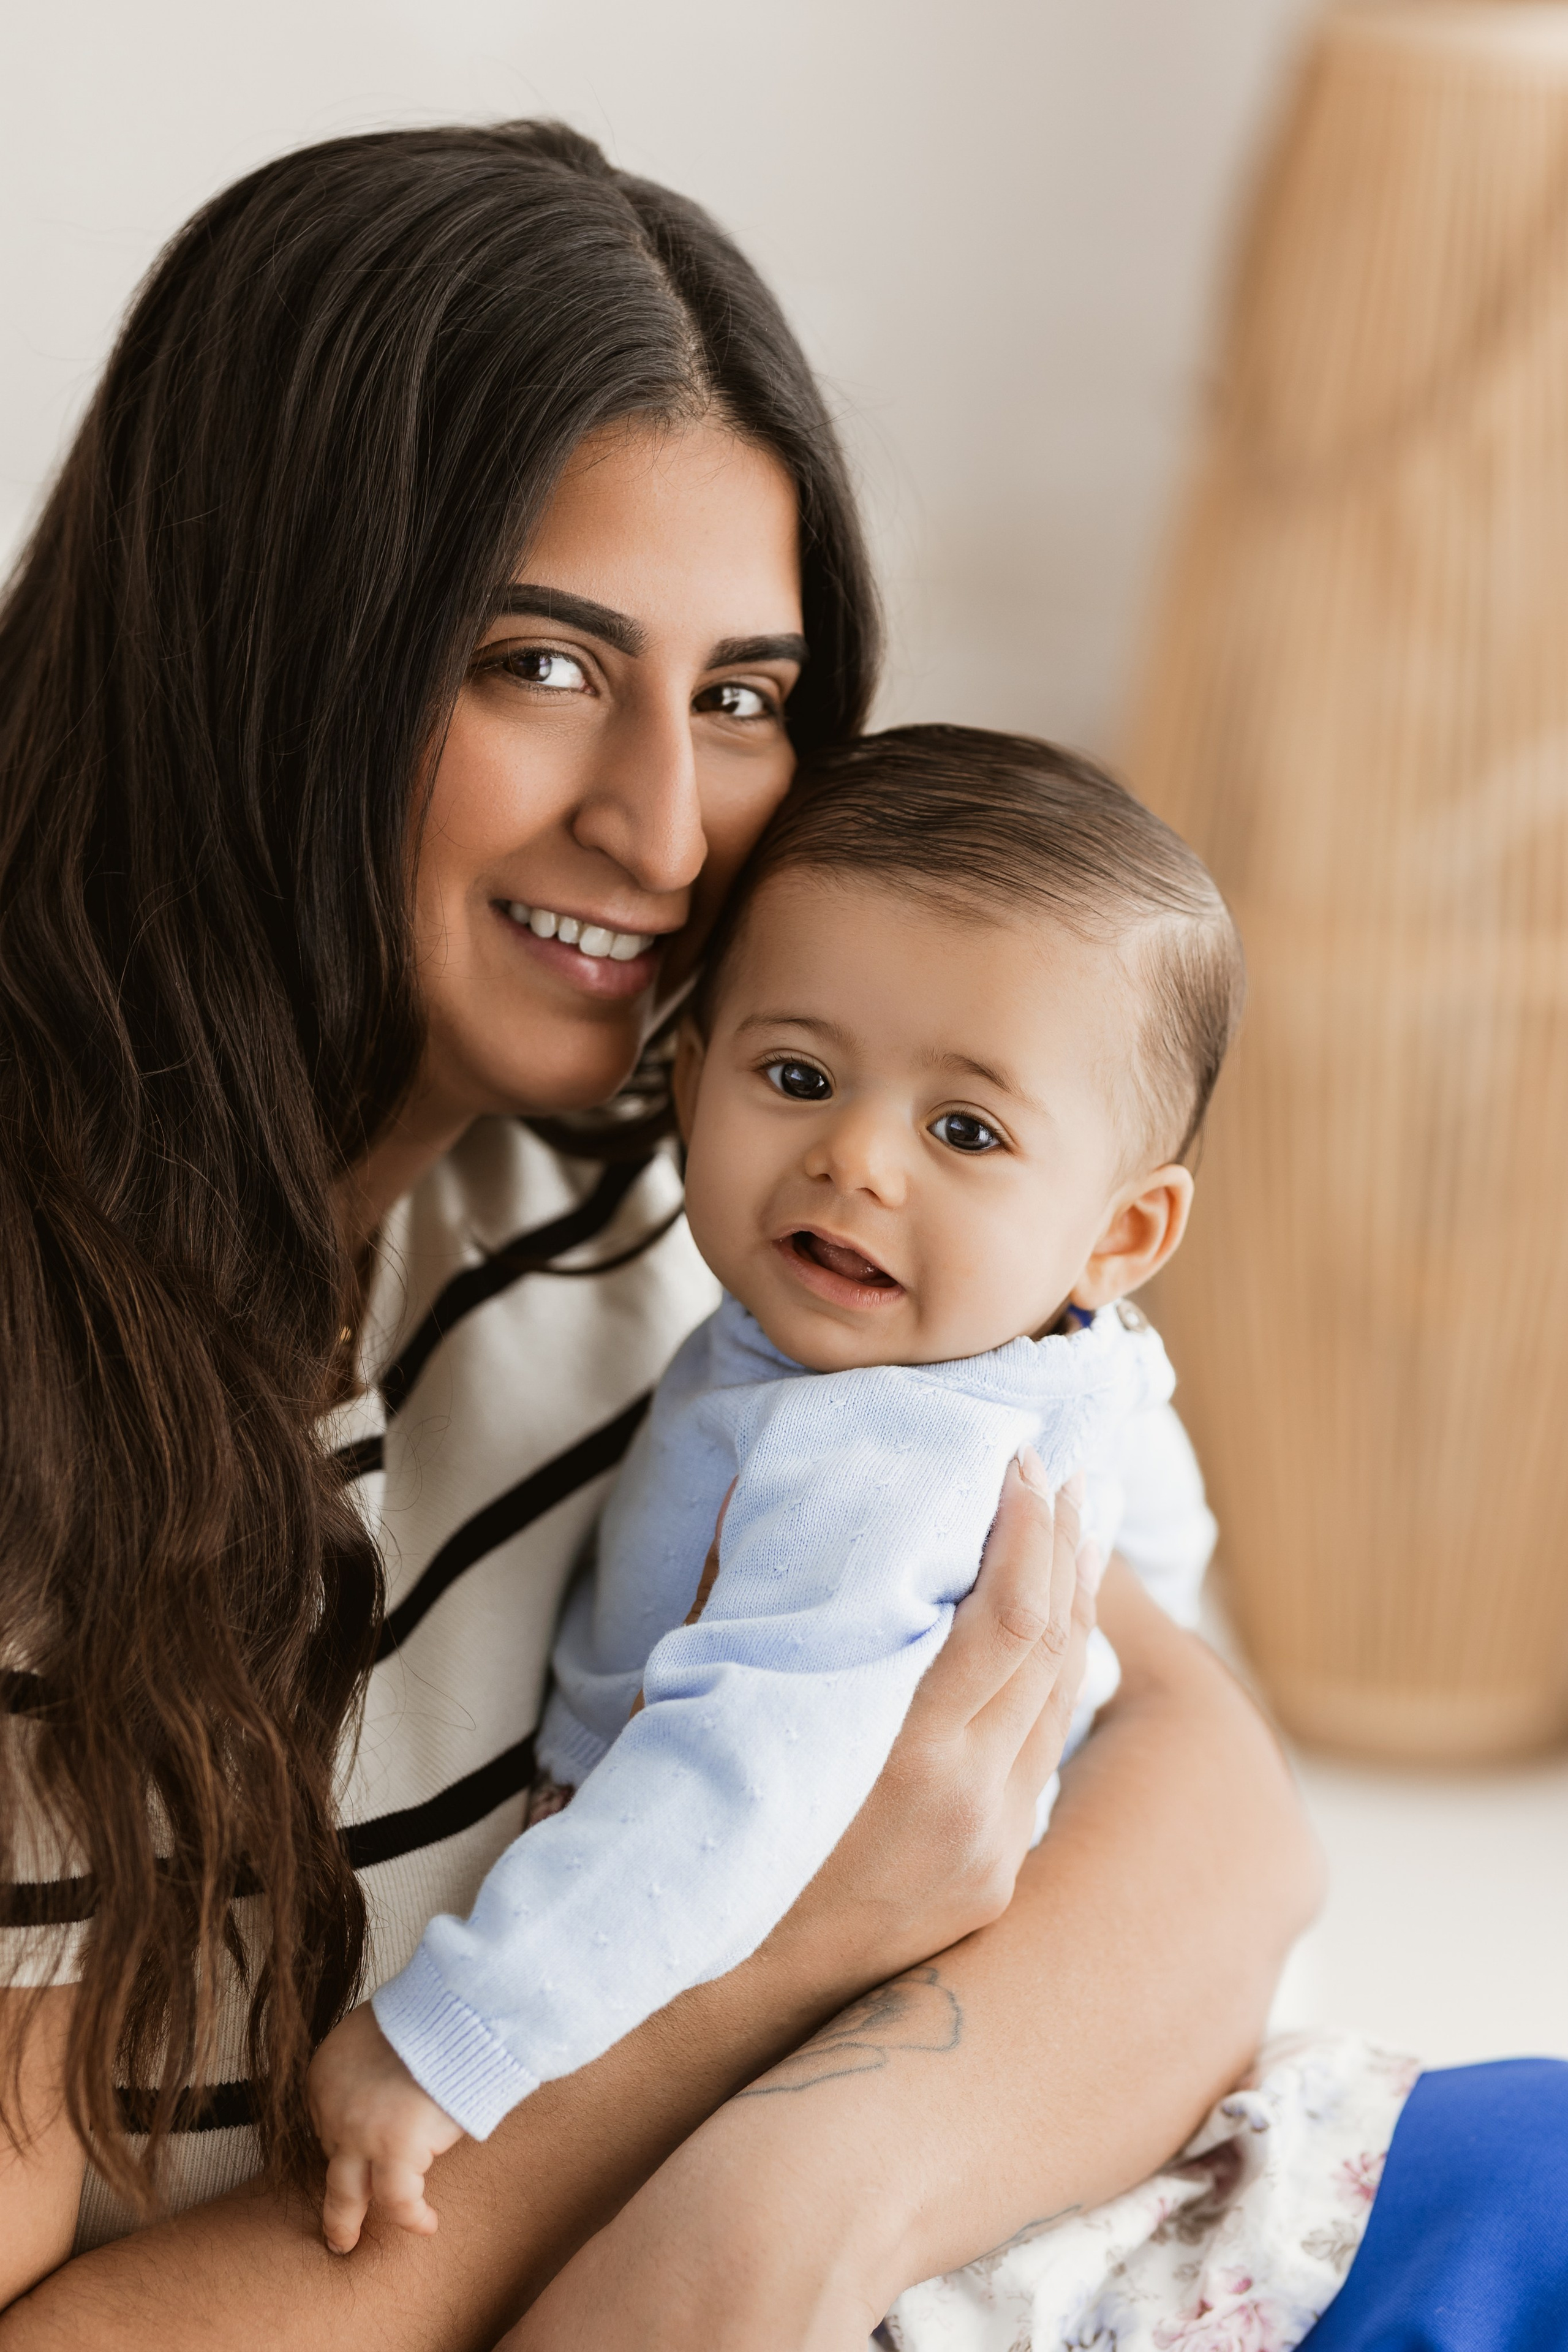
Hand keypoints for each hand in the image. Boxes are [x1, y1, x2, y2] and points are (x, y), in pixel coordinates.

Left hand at [305, 2002, 464, 2253]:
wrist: (458, 2011)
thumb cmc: (433, 2016)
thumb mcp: (383, 2036)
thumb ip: (371, 2067)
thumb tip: (384, 2095)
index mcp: (325, 2071)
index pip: (327, 2124)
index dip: (349, 2143)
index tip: (362, 2156)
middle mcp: (332, 2105)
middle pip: (330, 2159)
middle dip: (337, 2189)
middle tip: (335, 2219)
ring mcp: (359, 2131)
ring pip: (343, 2194)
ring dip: (344, 2223)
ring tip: (347, 2243)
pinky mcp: (394, 2149)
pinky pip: (398, 2200)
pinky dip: (412, 2215)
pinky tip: (426, 2224)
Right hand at [760, 1449, 1097, 2032]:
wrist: (717, 2006)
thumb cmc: (699, 1844)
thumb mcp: (711, 1714)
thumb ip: (745, 1601)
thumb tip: (756, 1492)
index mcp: (913, 1758)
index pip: (1010, 1615)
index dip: (1025, 1529)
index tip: (1020, 1459)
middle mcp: (977, 1807)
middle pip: (1055, 1647)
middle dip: (1065, 1546)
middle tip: (1064, 1469)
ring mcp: (998, 1850)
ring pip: (1061, 1701)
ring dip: (1073, 1605)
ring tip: (1078, 1526)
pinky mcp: (999, 1878)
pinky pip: (1040, 1755)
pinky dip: (1050, 1677)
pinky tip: (1049, 1634)